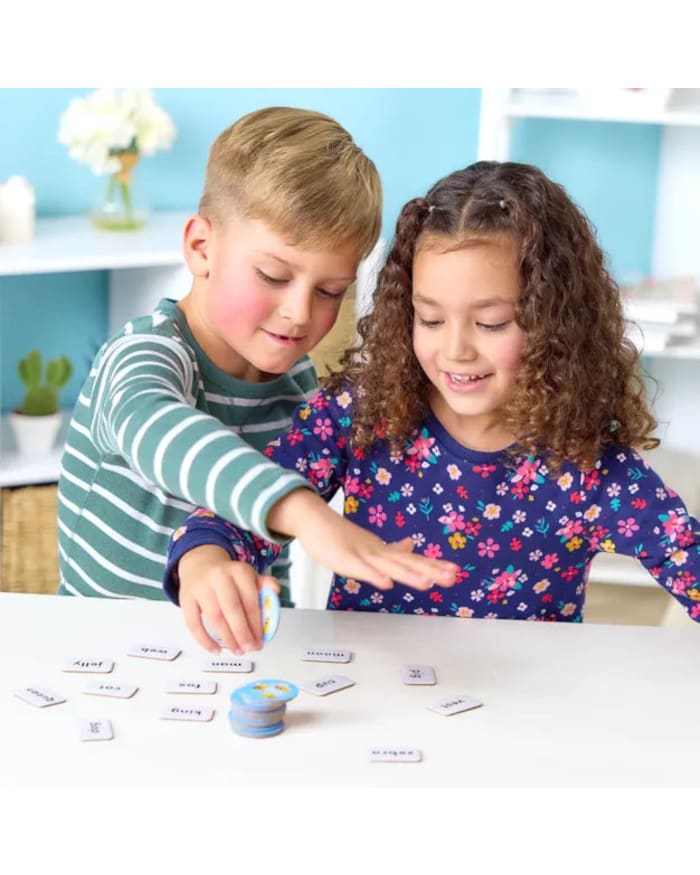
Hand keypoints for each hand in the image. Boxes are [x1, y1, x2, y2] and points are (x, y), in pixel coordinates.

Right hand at [177, 545, 279, 653]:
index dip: (256, 623)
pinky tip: (216, 650)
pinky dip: (204, 640)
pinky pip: (193, 623)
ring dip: (227, 638)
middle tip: (249, 648)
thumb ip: (263, 584)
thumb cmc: (228, 576)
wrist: (200, 564)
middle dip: (242, 632)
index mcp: (239, 571)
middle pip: (232, 609)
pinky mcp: (186, 599)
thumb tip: (275, 591)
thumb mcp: (247, 575)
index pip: (250, 599)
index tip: (261, 640)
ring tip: (237, 650)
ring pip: (214, 617)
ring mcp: (200, 587)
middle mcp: (219, 576)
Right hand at [267, 489, 458, 590]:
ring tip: (427, 582)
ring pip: (388, 566)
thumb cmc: (340, 535)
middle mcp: (377, 552)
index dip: (433, 565)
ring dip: (408, 574)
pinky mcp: (344, 559)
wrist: (314, 520)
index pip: (412, 559)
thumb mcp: (370, 544)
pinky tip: (387, 584)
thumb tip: (412, 544)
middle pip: (406, 562)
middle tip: (453, 577)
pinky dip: (374, 576)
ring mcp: (361, 554)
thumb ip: (391, 548)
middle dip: (430, 570)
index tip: (454, 571)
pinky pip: (361, 570)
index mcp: (383, 551)